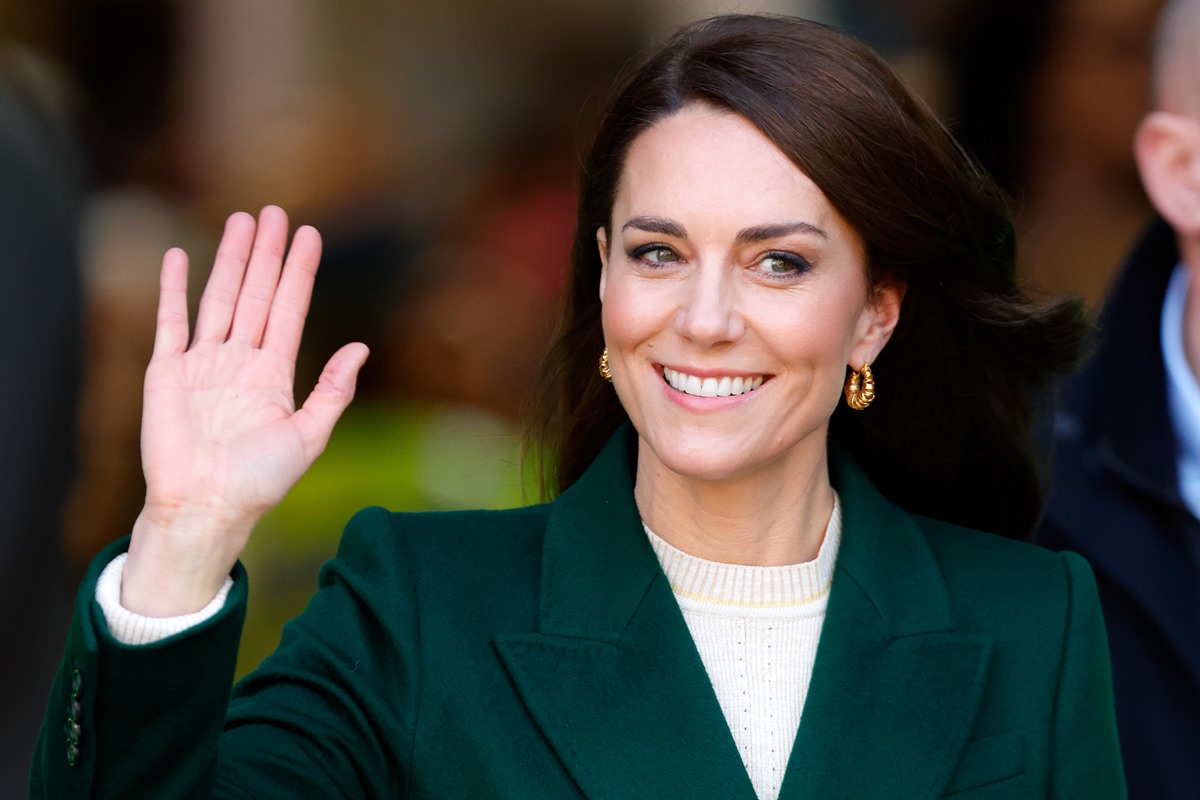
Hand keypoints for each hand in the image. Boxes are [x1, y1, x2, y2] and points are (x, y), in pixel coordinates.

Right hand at [122, 206, 368, 615]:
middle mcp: (240, 361)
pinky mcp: (166, 372)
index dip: (299, 272)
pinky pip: (170, 322)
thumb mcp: (308, 436)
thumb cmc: (259, 481)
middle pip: (256, 293)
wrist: (206, 506)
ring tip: (241, 221)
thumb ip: (333, 391)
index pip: (290, 309)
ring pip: (219, 298)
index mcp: (275, 374)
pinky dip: (173, 289)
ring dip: (229, 260)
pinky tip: (179, 258)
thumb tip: (361, 348)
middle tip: (274, 212)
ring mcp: (203, 363)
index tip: (310, 235)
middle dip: (266, 253)